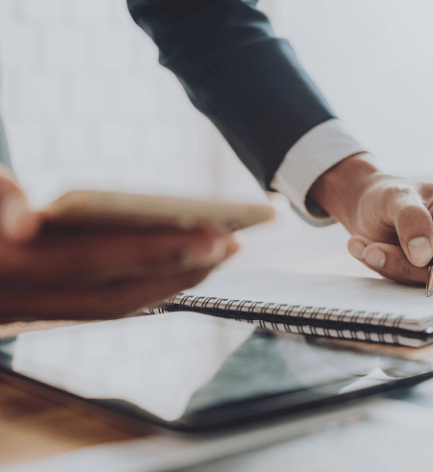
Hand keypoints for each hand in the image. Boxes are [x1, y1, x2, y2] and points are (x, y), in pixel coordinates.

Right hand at [0, 165, 237, 321]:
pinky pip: (104, 306)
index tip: (214, 234)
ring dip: (170, 284)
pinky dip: (146, 290)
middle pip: (122, 290)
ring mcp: (35, 310)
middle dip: (183, 271)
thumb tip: (25, 217)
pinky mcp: (42, 311)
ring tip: (214, 258)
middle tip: (233, 245)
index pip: (100, 258)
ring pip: (118, 305)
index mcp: (9, 265)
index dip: (159, 250)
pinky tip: (173, 272)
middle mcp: (27, 298)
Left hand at [310, 154, 432, 284]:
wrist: (367, 208)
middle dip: (411, 264)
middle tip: (374, 250)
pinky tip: (362, 248)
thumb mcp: (396, 196)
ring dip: (391, 265)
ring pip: (429, 281)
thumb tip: (424, 256)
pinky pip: (407, 283)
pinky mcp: (424, 277)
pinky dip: (381, 268)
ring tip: (361, 245)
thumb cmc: (390, 195)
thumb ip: (410, 219)